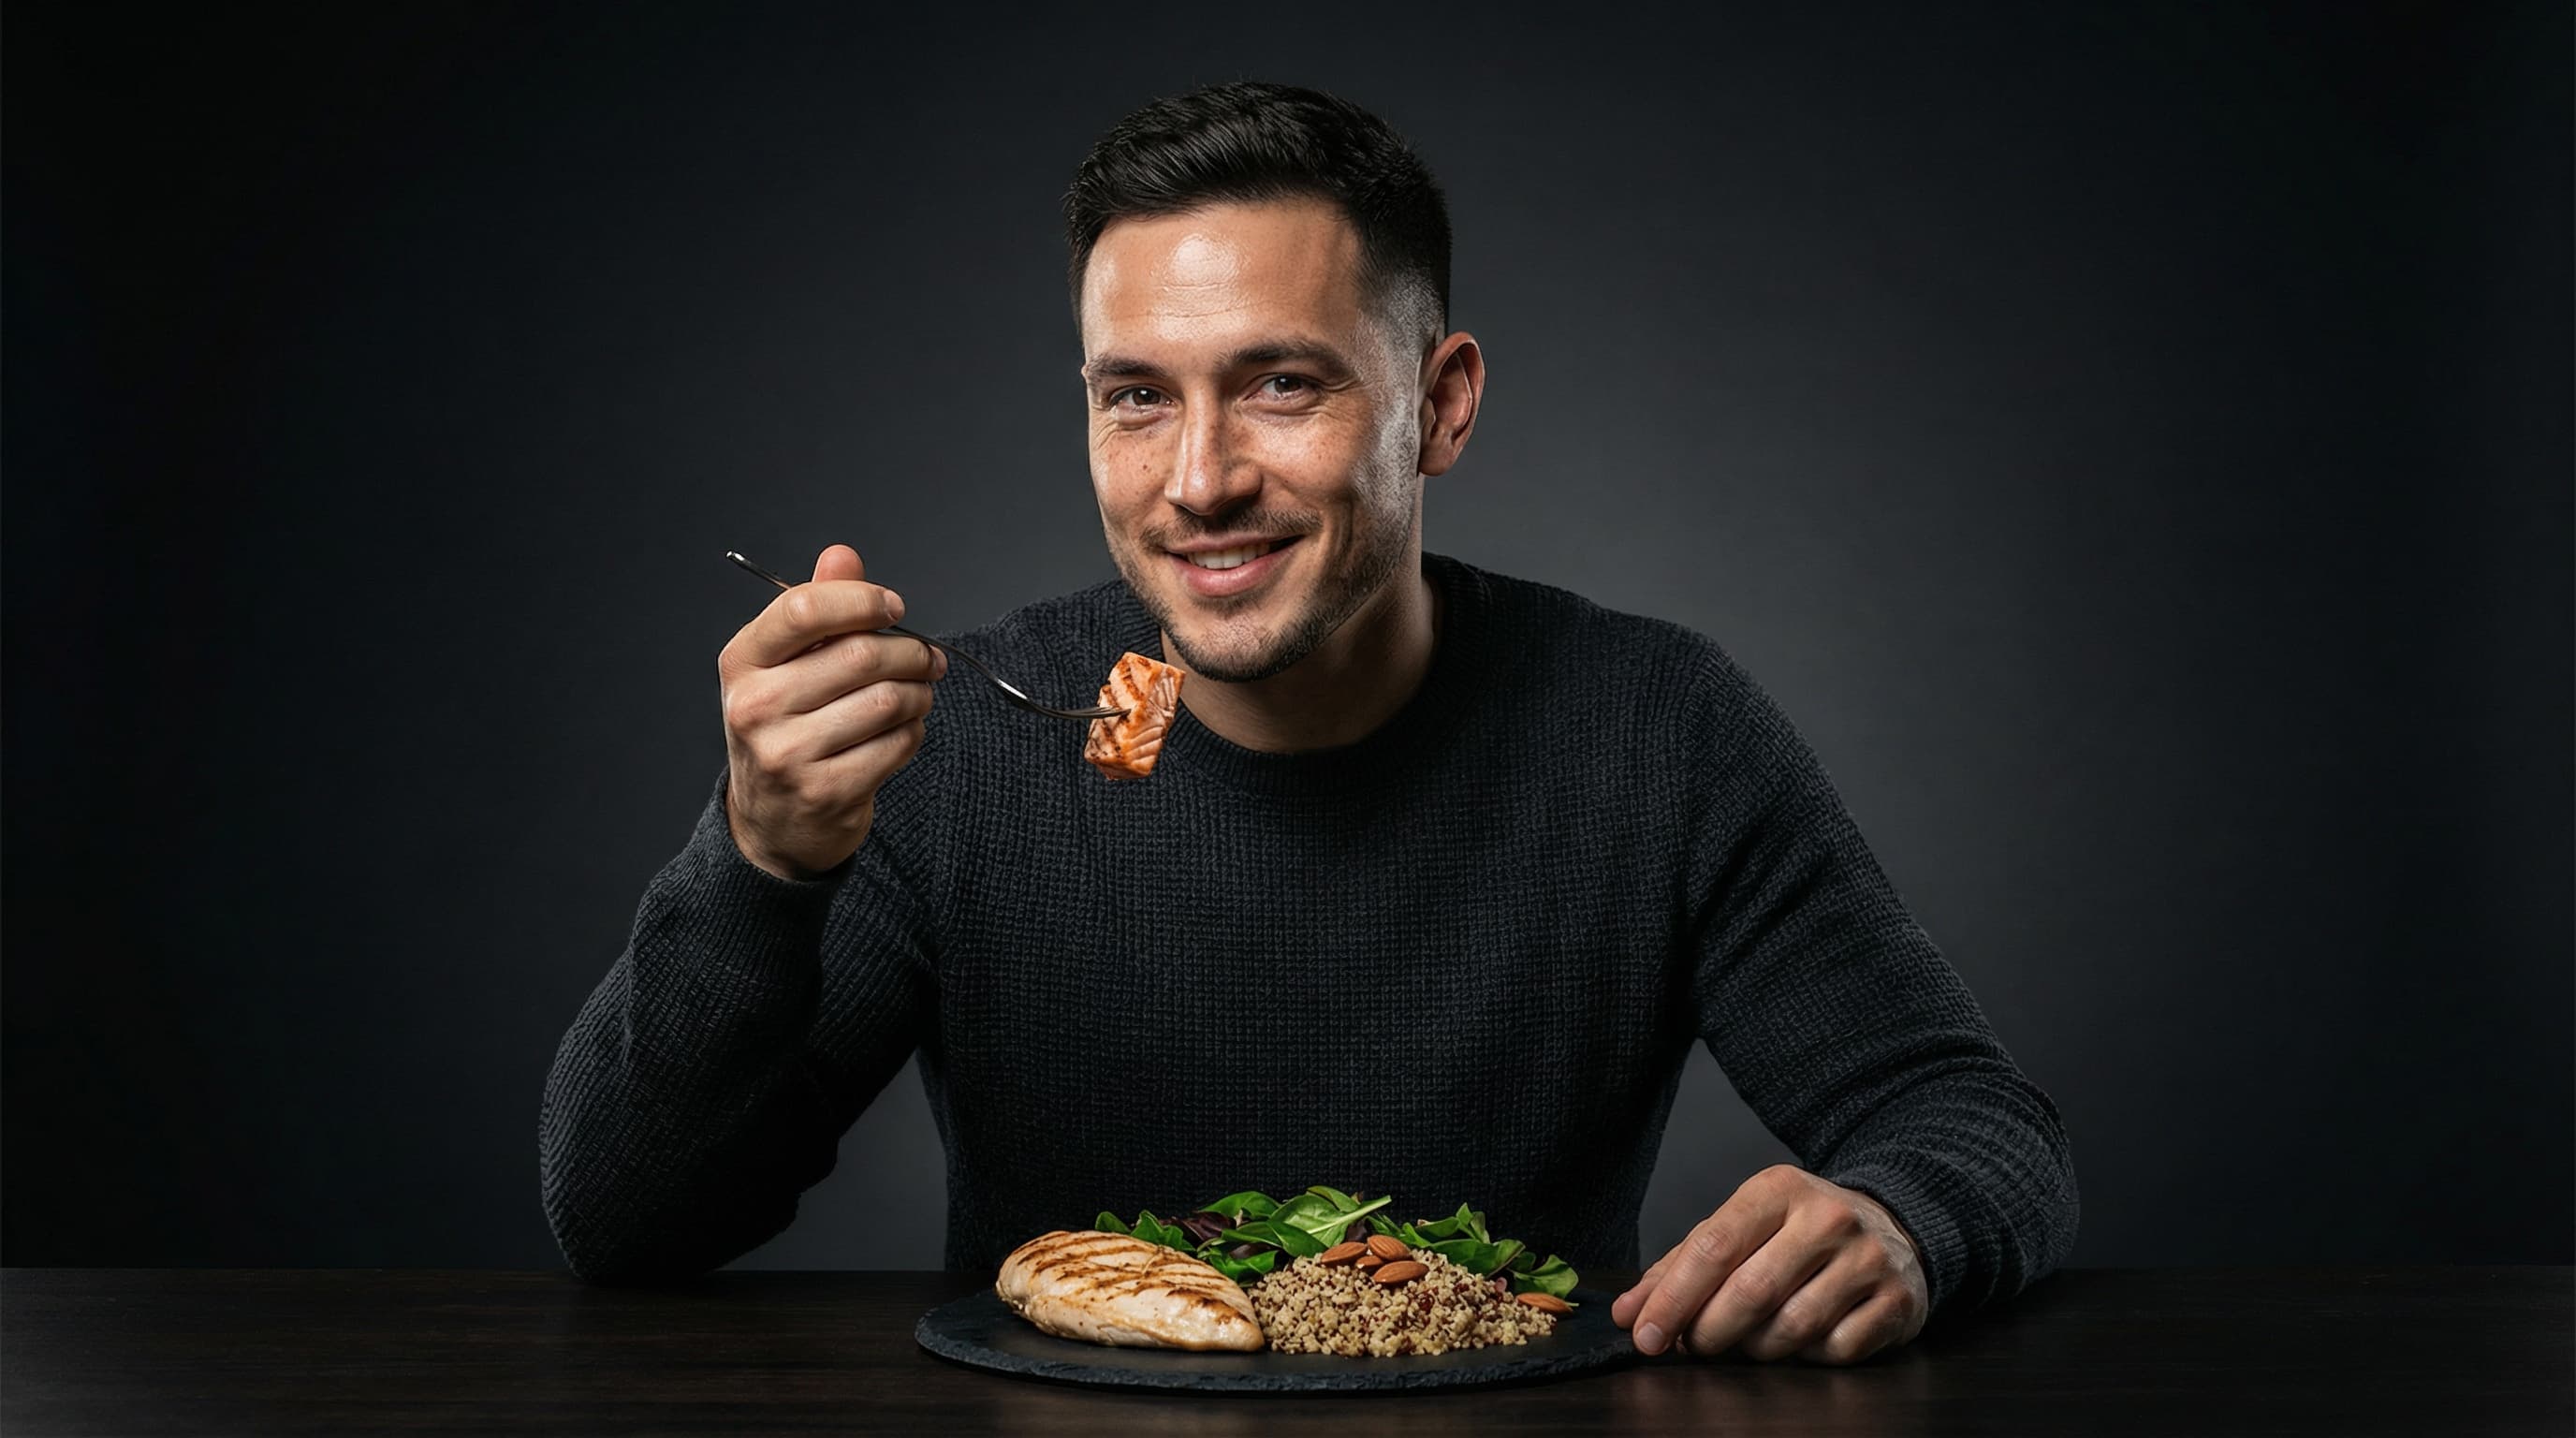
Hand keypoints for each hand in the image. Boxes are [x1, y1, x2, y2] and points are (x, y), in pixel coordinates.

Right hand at [717, 544, 944, 879]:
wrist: (772, 820)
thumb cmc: (786, 726)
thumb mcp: (786, 664)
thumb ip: (818, 607)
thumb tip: (842, 555)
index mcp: (742, 662)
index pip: (803, 609)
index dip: (861, 601)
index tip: (893, 607)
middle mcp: (756, 707)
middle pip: (859, 655)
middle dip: (910, 651)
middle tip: (928, 657)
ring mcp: (787, 755)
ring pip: (887, 700)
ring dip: (919, 693)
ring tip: (918, 694)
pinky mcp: (826, 792)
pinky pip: (897, 745)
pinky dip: (914, 732)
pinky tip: (903, 730)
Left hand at [1613, 1164, 1928, 1365]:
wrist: (1895, 1226)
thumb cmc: (1798, 1232)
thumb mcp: (1743, 1227)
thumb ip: (1682, 1266)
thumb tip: (1628, 1312)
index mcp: (1778, 1189)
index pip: (1713, 1246)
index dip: (1673, 1298)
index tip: (1645, 1335)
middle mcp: (1827, 1218)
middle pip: (1750, 1292)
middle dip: (1708, 1332)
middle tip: (1693, 1345)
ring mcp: (1867, 1259)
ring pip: (1791, 1329)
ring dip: (1755, 1348)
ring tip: (1747, 1339)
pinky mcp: (1896, 1301)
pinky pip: (1834, 1350)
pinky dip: (1807, 1356)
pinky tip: (1803, 1338)